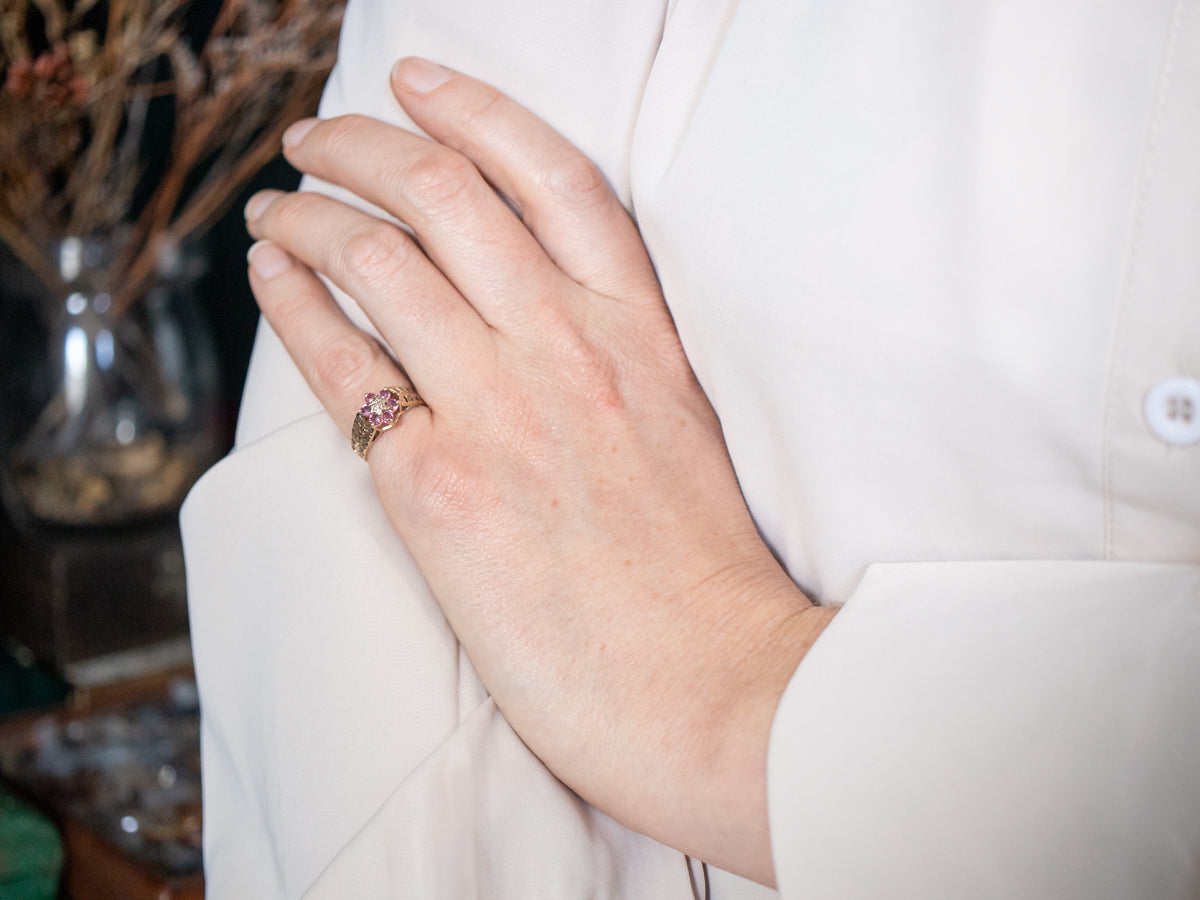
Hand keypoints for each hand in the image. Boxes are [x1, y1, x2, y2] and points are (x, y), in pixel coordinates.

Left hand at [243, 57, 832, 884]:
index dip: (474, 111)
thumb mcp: (679, 430)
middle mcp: (567, 347)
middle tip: (318, 139)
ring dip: (307, 214)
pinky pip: (342, 362)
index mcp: (638, 331)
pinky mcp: (438, 486)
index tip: (420, 85)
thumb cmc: (700, 578)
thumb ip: (610, 362)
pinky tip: (269, 276)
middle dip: (360, 144)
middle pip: (442, 192)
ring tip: (274, 211)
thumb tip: (522, 320)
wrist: (712, 687)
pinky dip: (292, 301)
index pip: (550, 175)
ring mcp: (501, 408)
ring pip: (379, 257)